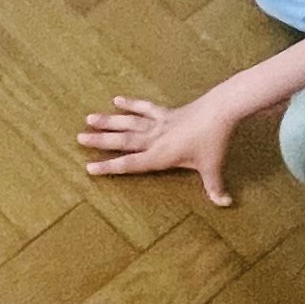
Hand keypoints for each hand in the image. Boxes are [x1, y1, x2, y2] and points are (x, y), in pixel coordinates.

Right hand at [79, 89, 240, 203]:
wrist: (220, 111)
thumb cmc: (213, 142)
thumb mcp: (212, 168)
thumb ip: (214, 187)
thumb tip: (225, 204)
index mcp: (160, 155)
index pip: (130, 164)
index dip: (109, 167)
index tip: (89, 168)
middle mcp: (154, 139)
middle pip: (122, 141)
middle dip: (100, 141)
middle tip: (79, 138)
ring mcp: (158, 123)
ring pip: (129, 122)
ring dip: (109, 121)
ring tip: (89, 118)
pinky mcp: (166, 112)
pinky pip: (145, 108)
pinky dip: (131, 103)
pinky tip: (116, 99)